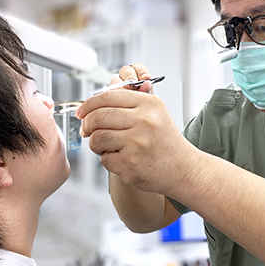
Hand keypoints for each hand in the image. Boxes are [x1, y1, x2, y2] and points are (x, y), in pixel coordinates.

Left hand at [75, 68, 197, 194]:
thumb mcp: (154, 113)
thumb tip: (91, 105)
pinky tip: (122, 159)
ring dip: (96, 144)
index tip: (81, 112)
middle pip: (98, 117)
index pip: (108, 96)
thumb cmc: (163, 140)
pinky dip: (108, 160)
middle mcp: (144, 121)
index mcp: (149, 104)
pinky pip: (105, 159)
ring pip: (97, 139)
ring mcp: (138, 143)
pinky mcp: (131, 164)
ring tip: (106, 146)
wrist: (183, 169)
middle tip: (87, 131)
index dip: (89, 104)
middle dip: (87, 125)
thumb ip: (127, 104)